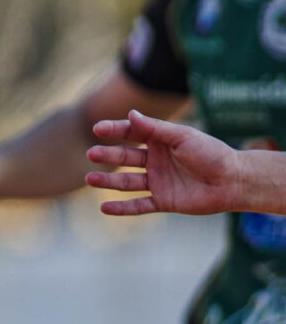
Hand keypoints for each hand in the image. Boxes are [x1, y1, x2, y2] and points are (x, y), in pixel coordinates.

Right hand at [87, 111, 250, 216]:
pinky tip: (104, 208)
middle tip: (92, 153)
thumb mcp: (183, 136)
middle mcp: (157, 161)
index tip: (98, 128)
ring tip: (90, 179)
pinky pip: (138, 206)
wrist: (233, 181)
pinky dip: (122, 208)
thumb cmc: (212, 153)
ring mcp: (158, 182)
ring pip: (127, 182)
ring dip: (108, 181)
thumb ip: (155, 128)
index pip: (133, 134)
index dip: (115, 130)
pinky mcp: (163, 201)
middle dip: (108, 155)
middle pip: (126, 158)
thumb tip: (130, 114)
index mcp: (162, 142)